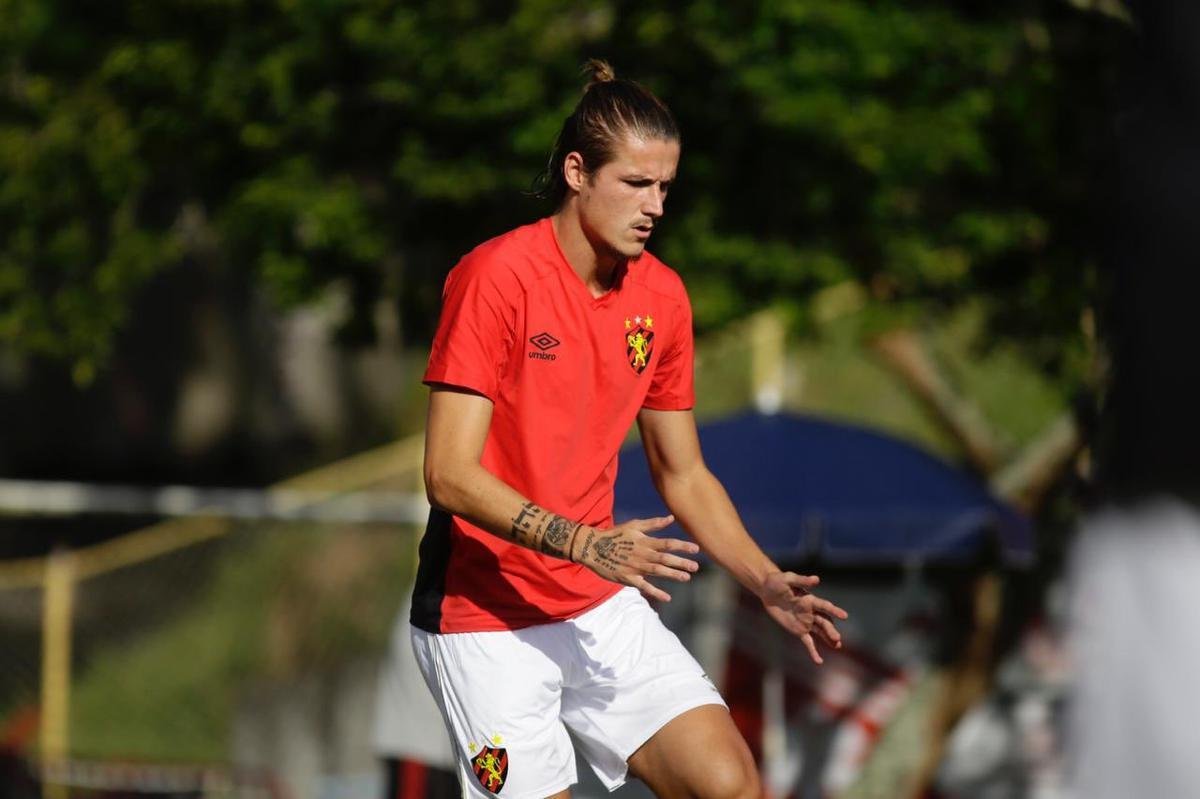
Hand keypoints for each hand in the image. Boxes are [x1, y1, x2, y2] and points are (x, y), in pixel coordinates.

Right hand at [572, 515, 699, 602]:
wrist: (593, 548)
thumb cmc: (615, 534)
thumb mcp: (633, 525)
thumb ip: (653, 523)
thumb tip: (671, 518)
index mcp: (644, 541)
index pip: (668, 543)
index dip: (682, 546)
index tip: (696, 548)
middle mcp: (642, 555)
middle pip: (665, 559)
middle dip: (681, 562)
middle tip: (696, 567)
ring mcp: (635, 567)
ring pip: (657, 572)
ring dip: (672, 575)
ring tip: (686, 578)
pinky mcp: (628, 578)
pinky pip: (644, 586)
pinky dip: (656, 592)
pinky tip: (667, 597)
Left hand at [758, 572, 848, 664]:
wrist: (768, 590)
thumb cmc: (778, 581)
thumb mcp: (788, 579)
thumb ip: (802, 580)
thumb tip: (817, 579)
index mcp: (810, 600)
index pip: (825, 606)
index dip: (834, 611)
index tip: (844, 616)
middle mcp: (811, 612)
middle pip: (824, 622)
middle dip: (831, 630)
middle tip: (837, 639)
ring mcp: (806, 622)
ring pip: (820, 632)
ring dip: (828, 639)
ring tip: (838, 646)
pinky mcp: (798, 630)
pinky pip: (808, 642)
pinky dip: (813, 651)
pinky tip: (819, 661)